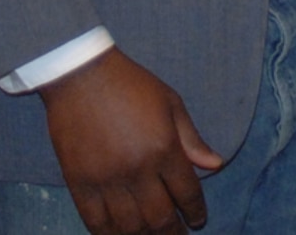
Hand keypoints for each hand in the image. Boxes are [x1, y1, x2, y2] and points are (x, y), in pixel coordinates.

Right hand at [38, 46, 223, 234]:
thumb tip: (216, 165)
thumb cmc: (132, 86)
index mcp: (164, 148)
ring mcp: (106, 179)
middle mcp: (137, 169)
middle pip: (160, 217)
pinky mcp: (79, 183)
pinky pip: (95, 221)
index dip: (195, 211)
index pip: (187, 193)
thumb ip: (192, 140)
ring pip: (129, 226)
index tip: (198, 221)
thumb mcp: (171, 104)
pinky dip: (109, 234)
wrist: (82, 76)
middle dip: (173, 232)